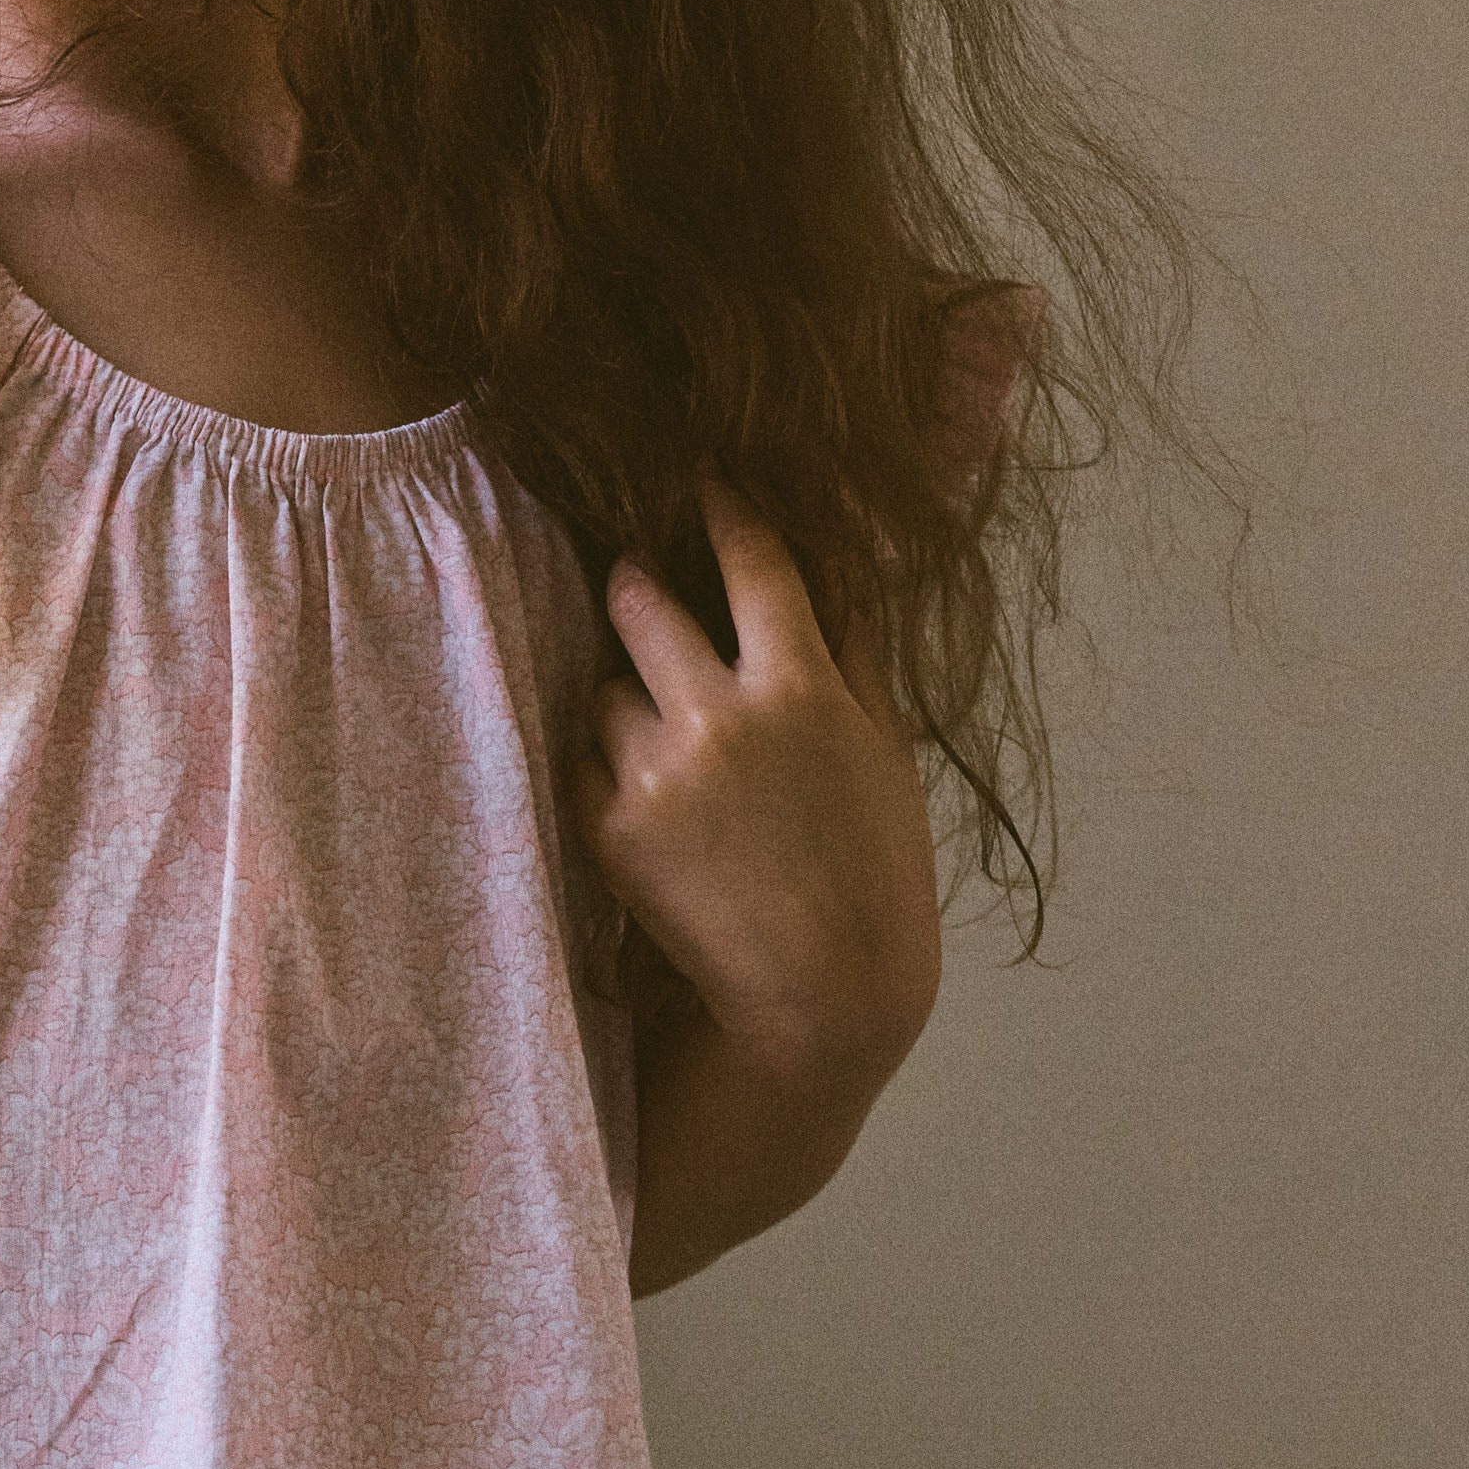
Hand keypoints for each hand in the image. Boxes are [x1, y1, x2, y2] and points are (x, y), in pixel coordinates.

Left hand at [577, 482, 941, 1099]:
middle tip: (642, 585)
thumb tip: (840, 555)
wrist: (821, 992)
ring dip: (627, 691)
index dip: (723, 505)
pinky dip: (610, 761)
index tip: (703, 476)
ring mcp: (656, 773)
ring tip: (672, 737)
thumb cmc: (871, 868)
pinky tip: (654, 795)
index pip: (751, 557)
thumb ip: (850, 645)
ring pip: (606, 683)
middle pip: (639, 598)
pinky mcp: (610, 829)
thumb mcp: (882, 745)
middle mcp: (720, 717)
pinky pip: (586, 757)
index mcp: (800, 685)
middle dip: (638, 585)